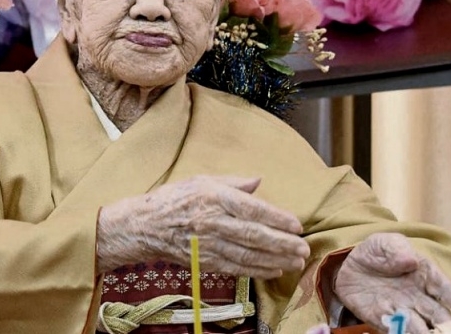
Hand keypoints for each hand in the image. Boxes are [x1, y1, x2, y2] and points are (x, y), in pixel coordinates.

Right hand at [97, 175, 309, 278]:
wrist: (145, 225)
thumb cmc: (175, 198)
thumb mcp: (202, 180)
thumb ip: (233, 182)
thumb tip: (258, 180)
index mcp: (214, 197)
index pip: (252, 209)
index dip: (277, 219)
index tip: (296, 225)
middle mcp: (212, 221)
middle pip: (254, 235)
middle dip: (282, 243)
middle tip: (304, 248)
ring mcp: (208, 244)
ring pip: (248, 254)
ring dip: (275, 260)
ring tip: (295, 261)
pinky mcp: (204, 262)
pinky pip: (235, 268)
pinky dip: (256, 271)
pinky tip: (273, 270)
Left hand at [334, 233, 450, 332]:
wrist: (350, 266)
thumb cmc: (376, 252)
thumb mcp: (384, 242)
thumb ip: (396, 248)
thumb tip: (411, 259)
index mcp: (424, 274)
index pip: (444, 287)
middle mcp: (418, 296)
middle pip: (437, 313)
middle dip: (446, 324)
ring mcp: (401, 309)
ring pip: (419, 326)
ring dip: (425, 332)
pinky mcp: (383, 320)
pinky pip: (394, 329)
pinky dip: (401, 333)